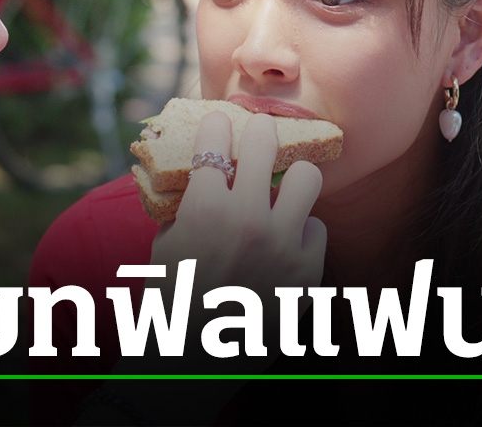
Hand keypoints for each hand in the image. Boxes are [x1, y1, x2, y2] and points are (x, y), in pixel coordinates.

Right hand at [150, 110, 326, 332]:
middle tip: (258, 138)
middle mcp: (249, 218)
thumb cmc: (170, 298)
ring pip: (309, 178)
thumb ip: (188, 203)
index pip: (216, 140)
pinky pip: (315, 230)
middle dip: (260, 134)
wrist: (195, 359)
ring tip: (283, 191)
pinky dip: (299, 234)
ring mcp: (283, 244)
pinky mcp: (308, 271)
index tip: (220, 123)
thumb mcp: (166, 242)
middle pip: (267, 143)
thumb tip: (203, 171)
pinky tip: (283, 246)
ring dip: (292, 181)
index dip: (217, 125)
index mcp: (206, 207)